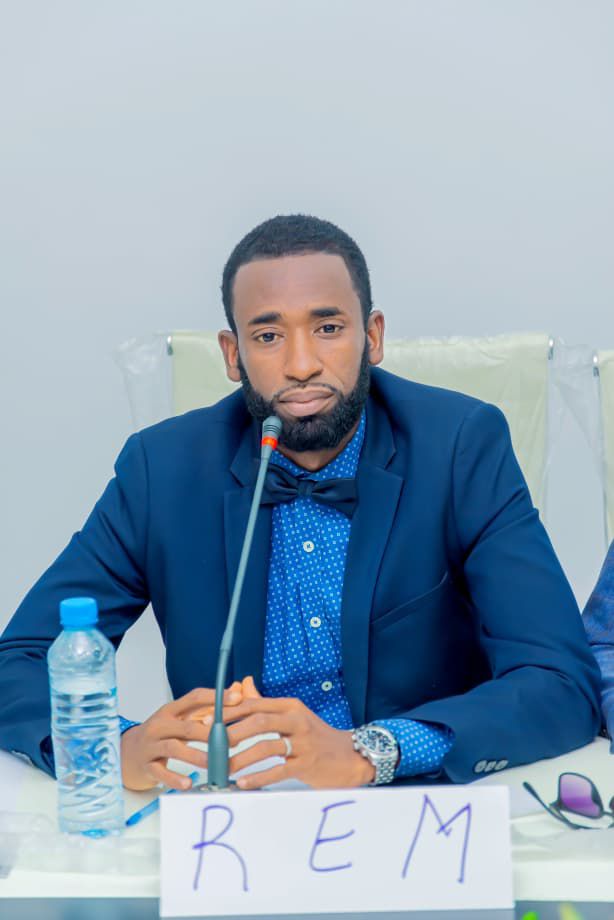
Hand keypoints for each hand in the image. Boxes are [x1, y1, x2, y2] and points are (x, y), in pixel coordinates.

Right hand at [120, 683, 243, 790]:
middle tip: (232, 742)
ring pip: (175, 748)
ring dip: (196, 756)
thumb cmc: (161, 733)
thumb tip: (238, 690)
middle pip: (187, 726)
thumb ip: (208, 706)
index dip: (215, 698)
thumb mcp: (181, 717)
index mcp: (171, 710)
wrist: (128, 752)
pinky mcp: (146, 765)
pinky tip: (188, 783)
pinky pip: (160, 772)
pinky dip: (174, 778)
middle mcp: (160, 725)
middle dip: (211, 734)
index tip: (237, 699)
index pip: (194, 698)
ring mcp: (152, 745)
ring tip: (213, 764)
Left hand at [205, 694, 375, 788]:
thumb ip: (266, 703)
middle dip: (231, 733)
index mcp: (289, 706)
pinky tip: (244, 783)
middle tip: (210, 745)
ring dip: (242, 759)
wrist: (350, 756)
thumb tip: (242, 685)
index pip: (254, 704)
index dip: (229, 712)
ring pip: (266, 746)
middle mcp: (296, 720)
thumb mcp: (293, 715)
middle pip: (258, 722)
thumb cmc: (316, 736)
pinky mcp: (308, 763)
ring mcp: (303, 742)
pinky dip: (259, 776)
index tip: (207, 721)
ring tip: (224, 769)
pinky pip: (279, 769)